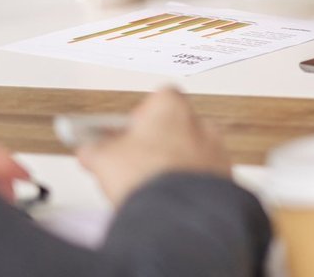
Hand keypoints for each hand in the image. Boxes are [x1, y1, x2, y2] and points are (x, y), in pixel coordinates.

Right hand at [77, 88, 229, 206]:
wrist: (177, 212)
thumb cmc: (148, 177)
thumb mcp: (103, 158)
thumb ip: (94, 148)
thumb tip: (90, 150)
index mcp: (172, 106)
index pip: (155, 100)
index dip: (137, 118)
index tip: (123, 135)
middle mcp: (200, 122)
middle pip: (173, 126)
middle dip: (155, 143)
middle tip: (134, 163)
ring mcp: (216, 149)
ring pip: (189, 151)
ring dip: (173, 164)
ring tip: (150, 185)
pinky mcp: (223, 176)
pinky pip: (202, 174)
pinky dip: (187, 182)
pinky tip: (168, 197)